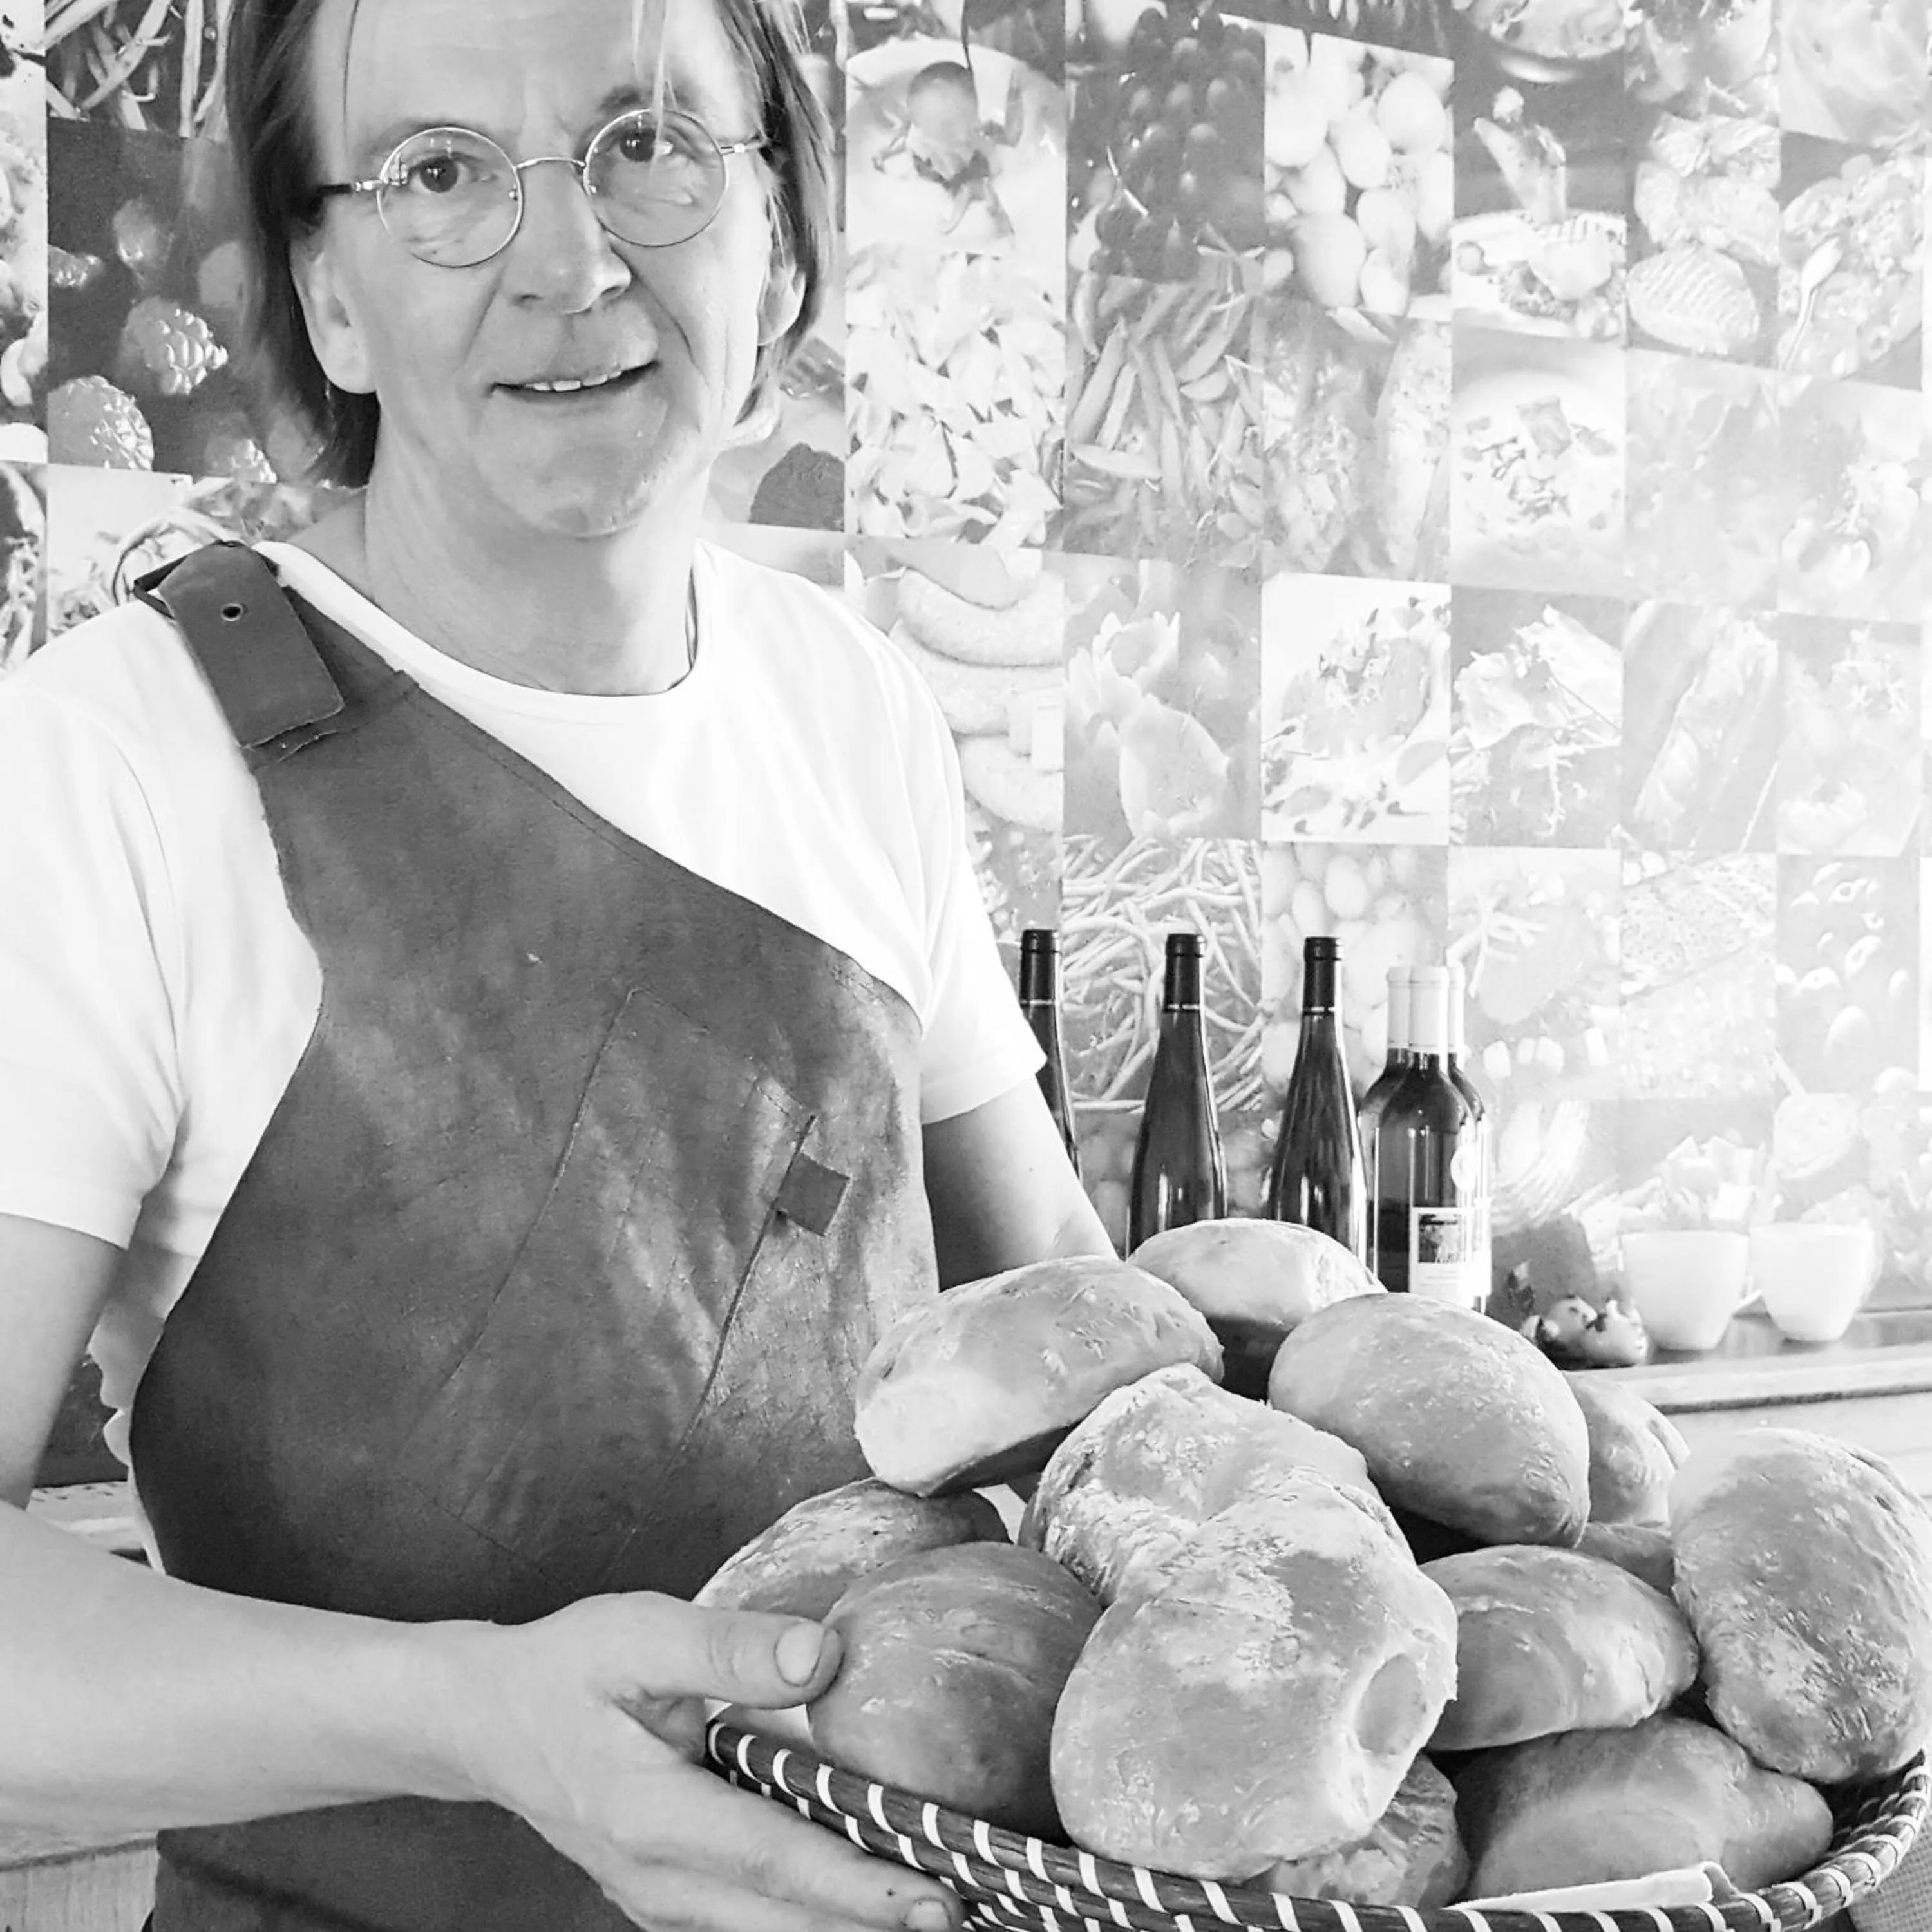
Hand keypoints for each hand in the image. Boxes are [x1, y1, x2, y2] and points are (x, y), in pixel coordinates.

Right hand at [440, 1594, 962, 1931]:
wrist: (487, 1721)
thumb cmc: (564, 1669)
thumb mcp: (637, 1634)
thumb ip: (729, 1648)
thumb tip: (824, 1656)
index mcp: (651, 1816)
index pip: (775, 1861)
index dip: (860, 1884)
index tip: (937, 1897)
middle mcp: (658, 1880)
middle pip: (782, 1918)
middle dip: (874, 1924)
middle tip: (968, 1916)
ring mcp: (661, 1898)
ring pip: (767, 1931)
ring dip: (846, 1926)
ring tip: (935, 1913)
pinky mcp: (667, 1894)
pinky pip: (748, 1920)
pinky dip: (809, 1916)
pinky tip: (862, 1900)